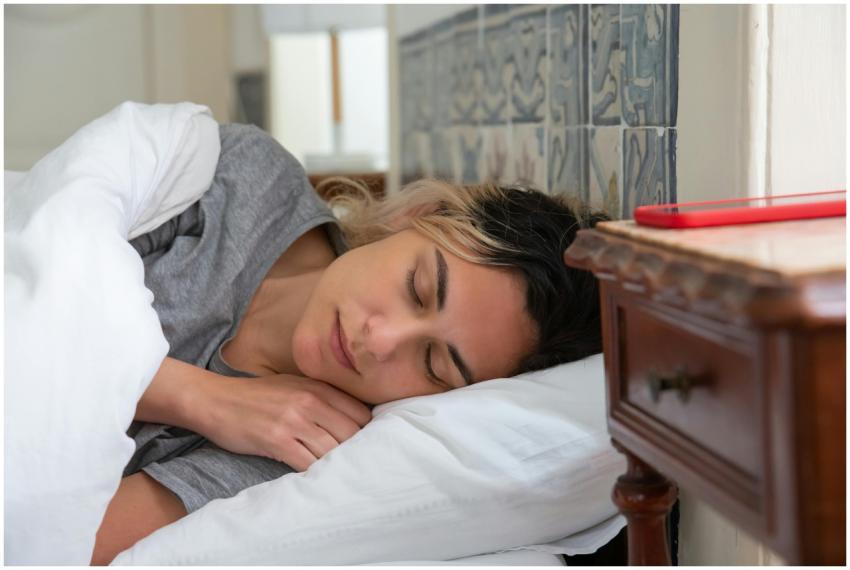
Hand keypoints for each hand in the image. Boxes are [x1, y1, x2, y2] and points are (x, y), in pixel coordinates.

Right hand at [199, 374, 371, 470]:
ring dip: (336, 466)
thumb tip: (356, 420)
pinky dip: (315, 474)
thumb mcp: (294, 386)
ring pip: (333, 450)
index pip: (361, 414)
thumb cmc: (257, 396)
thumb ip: (323, 398)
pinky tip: (315, 479)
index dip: (366, 433)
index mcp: (318, 387)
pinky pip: (307, 464)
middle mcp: (310, 401)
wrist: (214, 399)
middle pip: (352, 434)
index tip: (363, 446)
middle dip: (355, 452)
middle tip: (354, 467)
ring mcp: (293, 420)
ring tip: (337, 476)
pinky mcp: (276, 440)